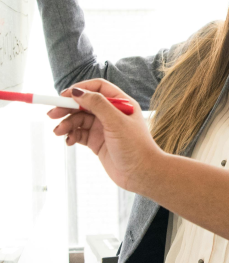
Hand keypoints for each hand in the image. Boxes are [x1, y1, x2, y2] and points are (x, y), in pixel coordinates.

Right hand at [48, 79, 164, 193]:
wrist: (142, 174)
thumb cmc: (135, 147)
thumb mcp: (116, 122)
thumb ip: (97, 104)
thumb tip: (77, 91)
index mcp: (122, 103)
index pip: (98, 88)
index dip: (81, 89)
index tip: (64, 96)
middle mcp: (112, 113)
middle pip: (84, 103)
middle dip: (67, 108)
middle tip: (52, 114)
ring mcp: (104, 128)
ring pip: (79, 120)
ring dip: (67, 124)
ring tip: (58, 132)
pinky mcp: (97, 142)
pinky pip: (79, 134)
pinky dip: (71, 135)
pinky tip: (68, 141)